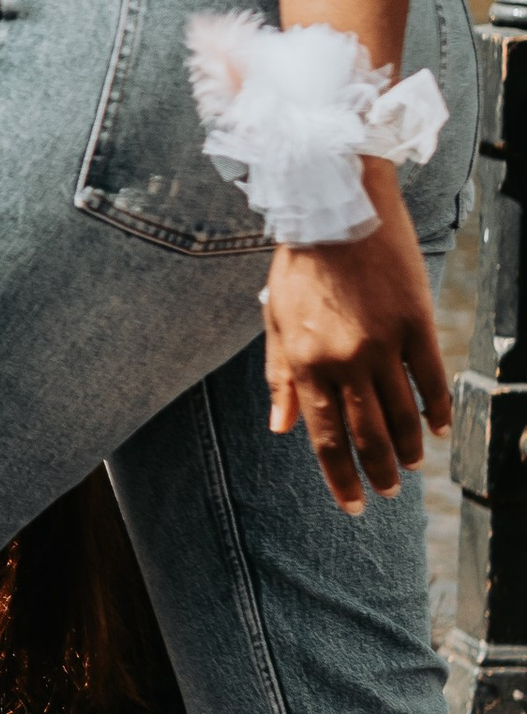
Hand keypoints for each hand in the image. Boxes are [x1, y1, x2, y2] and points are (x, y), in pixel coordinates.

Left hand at [263, 182, 451, 510]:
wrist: (335, 208)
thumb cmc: (300, 266)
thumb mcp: (276, 321)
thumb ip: (280, 377)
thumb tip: (279, 428)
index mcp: (306, 363)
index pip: (325, 438)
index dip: (340, 478)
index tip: (352, 505)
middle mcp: (345, 361)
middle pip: (366, 435)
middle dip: (376, 473)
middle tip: (387, 494)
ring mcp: (384, 344)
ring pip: (402, 415)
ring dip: (407, 449)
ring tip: (410, 467)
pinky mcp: (416, 324)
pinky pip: (431, 380)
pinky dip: (436, 410)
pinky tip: (437, 430)